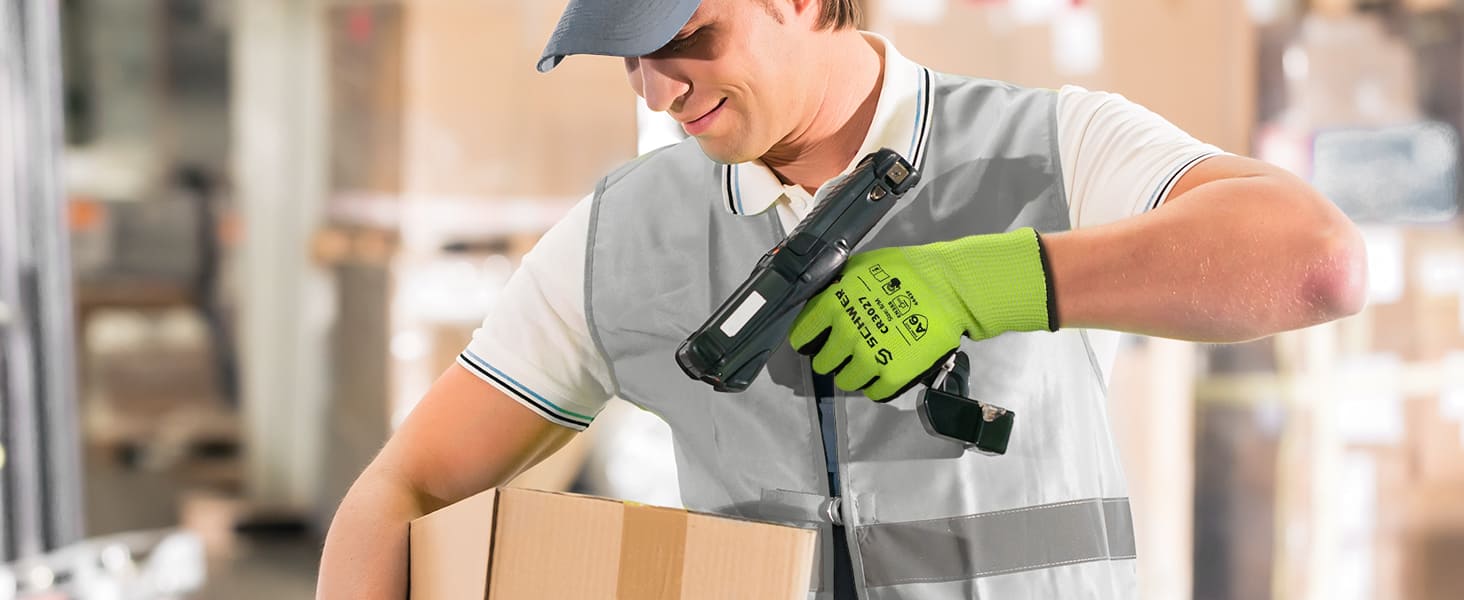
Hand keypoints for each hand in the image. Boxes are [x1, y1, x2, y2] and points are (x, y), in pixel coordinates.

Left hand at [788, 227, 1052, 400]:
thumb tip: (819, 296)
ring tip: (867, 360)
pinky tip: (884, 369)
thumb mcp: (861, 267)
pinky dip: (875, 384)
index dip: (806, 338)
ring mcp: (868, 357)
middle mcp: (845, 333)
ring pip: (845, 380)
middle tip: (847, 349)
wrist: (948, 288)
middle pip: (822, 363)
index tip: (814, 340)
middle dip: (832, 356)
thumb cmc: (904, 271)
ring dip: (853, 372)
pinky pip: (872, 392)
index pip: (802, 334)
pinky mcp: (892, 376)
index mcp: (833, 304)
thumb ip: (837, 285)